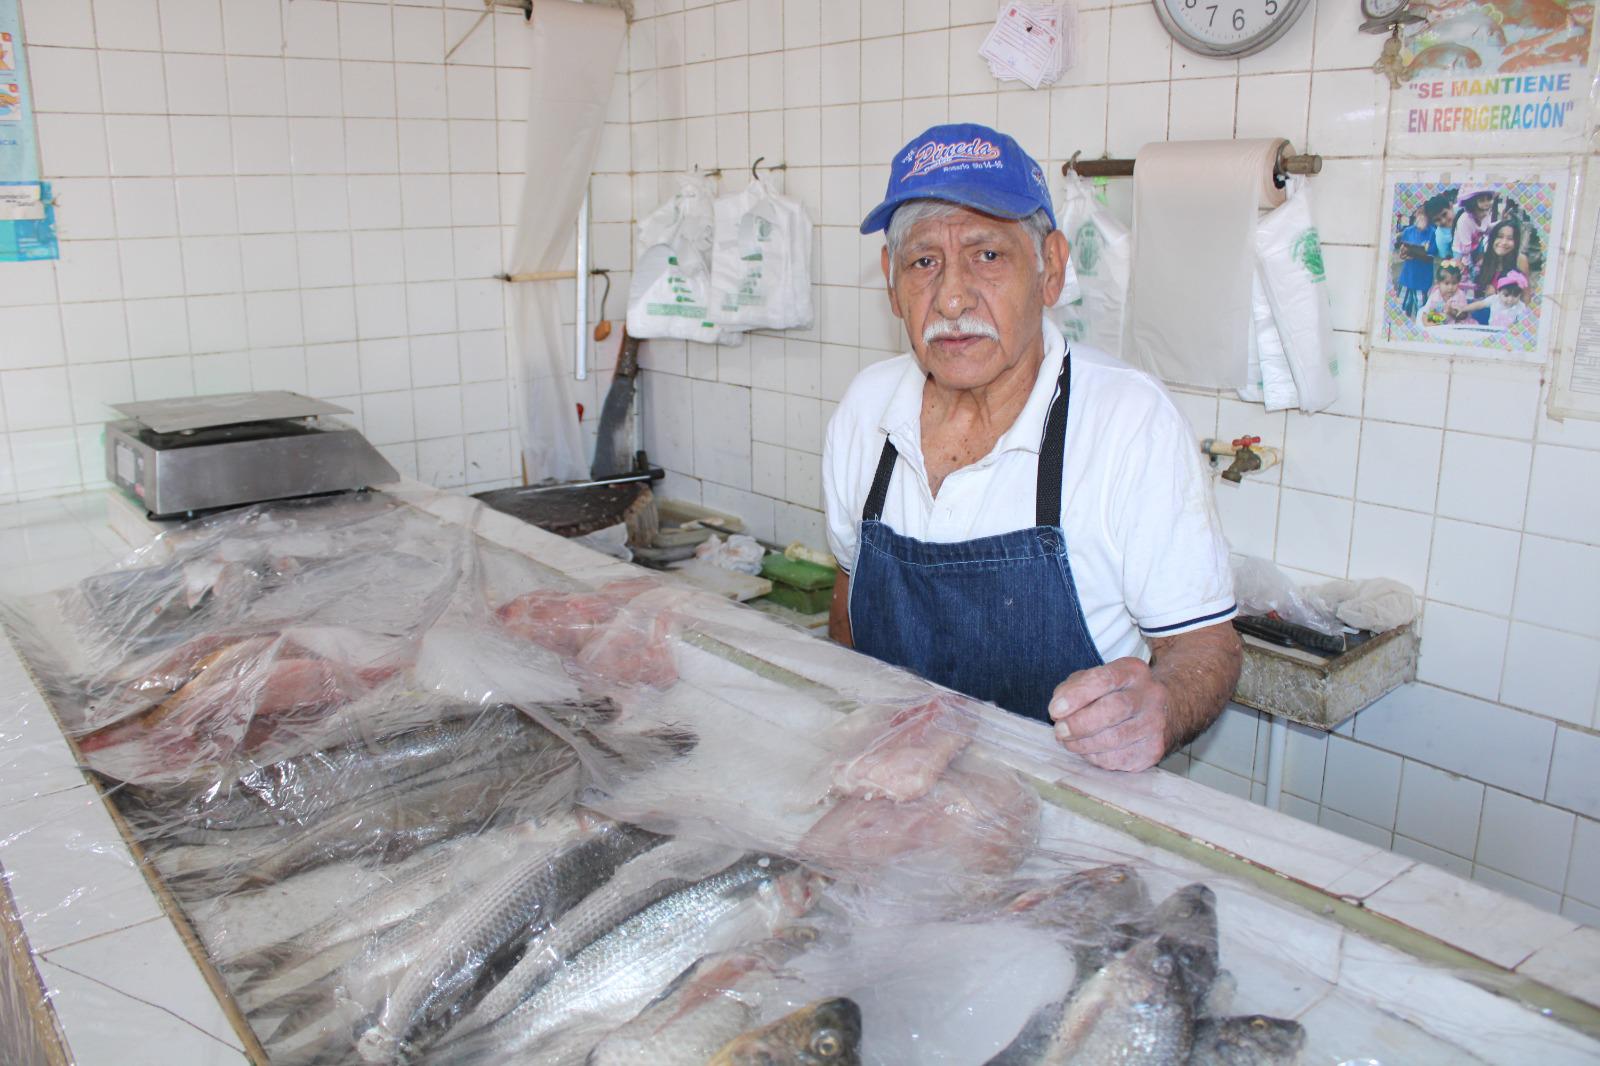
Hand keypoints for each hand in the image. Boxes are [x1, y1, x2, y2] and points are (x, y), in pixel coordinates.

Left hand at [1047, 657, 1170, 771]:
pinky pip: (1118, 759)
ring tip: (1068, 741)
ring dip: (1083, 744)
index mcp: (1133, 671)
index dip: (1076, 695)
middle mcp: (1150, 695)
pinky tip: (1088, 750)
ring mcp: (1155, 724)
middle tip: (1059, 730)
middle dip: (1079, 723)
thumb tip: (1058, 711)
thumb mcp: (1094, 679)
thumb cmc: (1116, 694)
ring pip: (1115, 738)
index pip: (1104, 679)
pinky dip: (1095, 757)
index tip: (1055, 709)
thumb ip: (1073, 689)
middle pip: (1113, 709)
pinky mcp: (1153, 750)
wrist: (1160, 712)